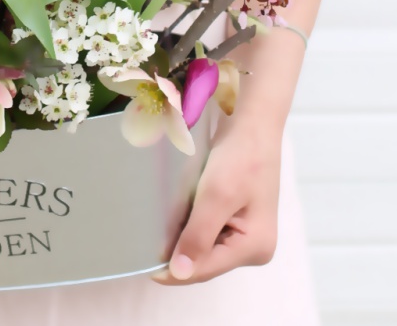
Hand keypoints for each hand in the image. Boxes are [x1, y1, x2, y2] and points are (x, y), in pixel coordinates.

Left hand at [154, 124, 281, 284]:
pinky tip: (175, 212)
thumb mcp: (216, 195)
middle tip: (145, 242)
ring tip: (156, 226)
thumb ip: (198, 235)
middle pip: (205, 260)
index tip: (142, 266)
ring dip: (183, 235)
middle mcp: (254, 247)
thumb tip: (178, 273)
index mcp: (255, 248)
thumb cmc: (240, 155)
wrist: (253, 123)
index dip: (173, 270)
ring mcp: (246, 233)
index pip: (205, 269)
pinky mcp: (237, 218)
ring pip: (204, 245)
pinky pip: (208, 230)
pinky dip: (190, 222)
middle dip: (179, 251)